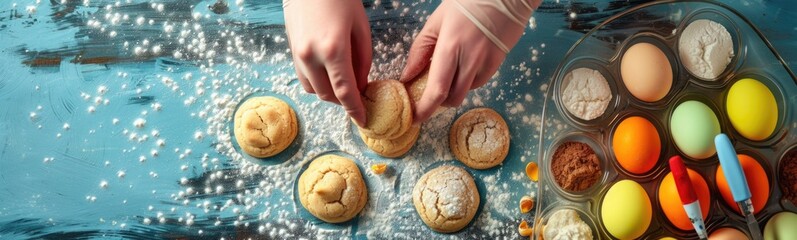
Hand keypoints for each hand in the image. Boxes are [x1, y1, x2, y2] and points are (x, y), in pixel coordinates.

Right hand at [283, 0, 371, 124]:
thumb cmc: (340, 0)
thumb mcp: (360, 28)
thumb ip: (363, 61)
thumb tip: (360, 86)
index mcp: (333, 50)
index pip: (345, 91)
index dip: (355, 110)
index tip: (363, 120)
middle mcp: (311, 56)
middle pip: (328, 95)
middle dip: (344, 101)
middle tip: (359, 96)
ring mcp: (298, 54)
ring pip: (314, 90)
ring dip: (330, 93)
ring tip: (344, 83)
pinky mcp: (291, 50)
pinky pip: (304, 78)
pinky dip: (318, 82)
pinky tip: (329, 73)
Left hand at [400, 0, 540, 123]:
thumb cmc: (466, 3)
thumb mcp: (436, 22)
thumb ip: (420, 50)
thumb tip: (408, 76)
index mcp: (449, 47)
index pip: (436, 90)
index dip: (425, 109)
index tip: (414, 118)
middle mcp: (469, 60)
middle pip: (452, 99)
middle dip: (438, 103)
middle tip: (429, 95)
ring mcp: (486, 63)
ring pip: (465, 93)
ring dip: (453, 90)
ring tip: (449, 73)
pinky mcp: (497, 64)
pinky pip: (478, 82)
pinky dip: (467, 81)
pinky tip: (465, 65)